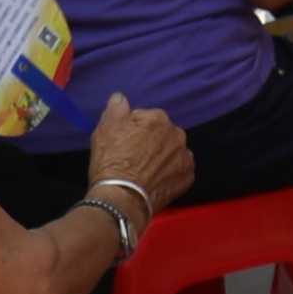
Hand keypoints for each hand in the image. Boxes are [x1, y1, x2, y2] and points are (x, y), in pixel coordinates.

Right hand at [86, 94, 195, 208]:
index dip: (131, 131)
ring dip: (161, 157)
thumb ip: (115, 110)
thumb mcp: (104, 130)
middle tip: (131, 158)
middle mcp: (177, 134)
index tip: (122, 144)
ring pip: (171, 151)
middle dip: (149, 142)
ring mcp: (185, 156)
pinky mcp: (188, 176)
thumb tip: (120, 96)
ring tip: (142, 171)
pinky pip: (178, 170)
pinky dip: (168, 174)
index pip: (144, 118)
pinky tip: (153, 181)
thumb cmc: (110, 161)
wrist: (121, 196)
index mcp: (158, 118)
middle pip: (161, 134)